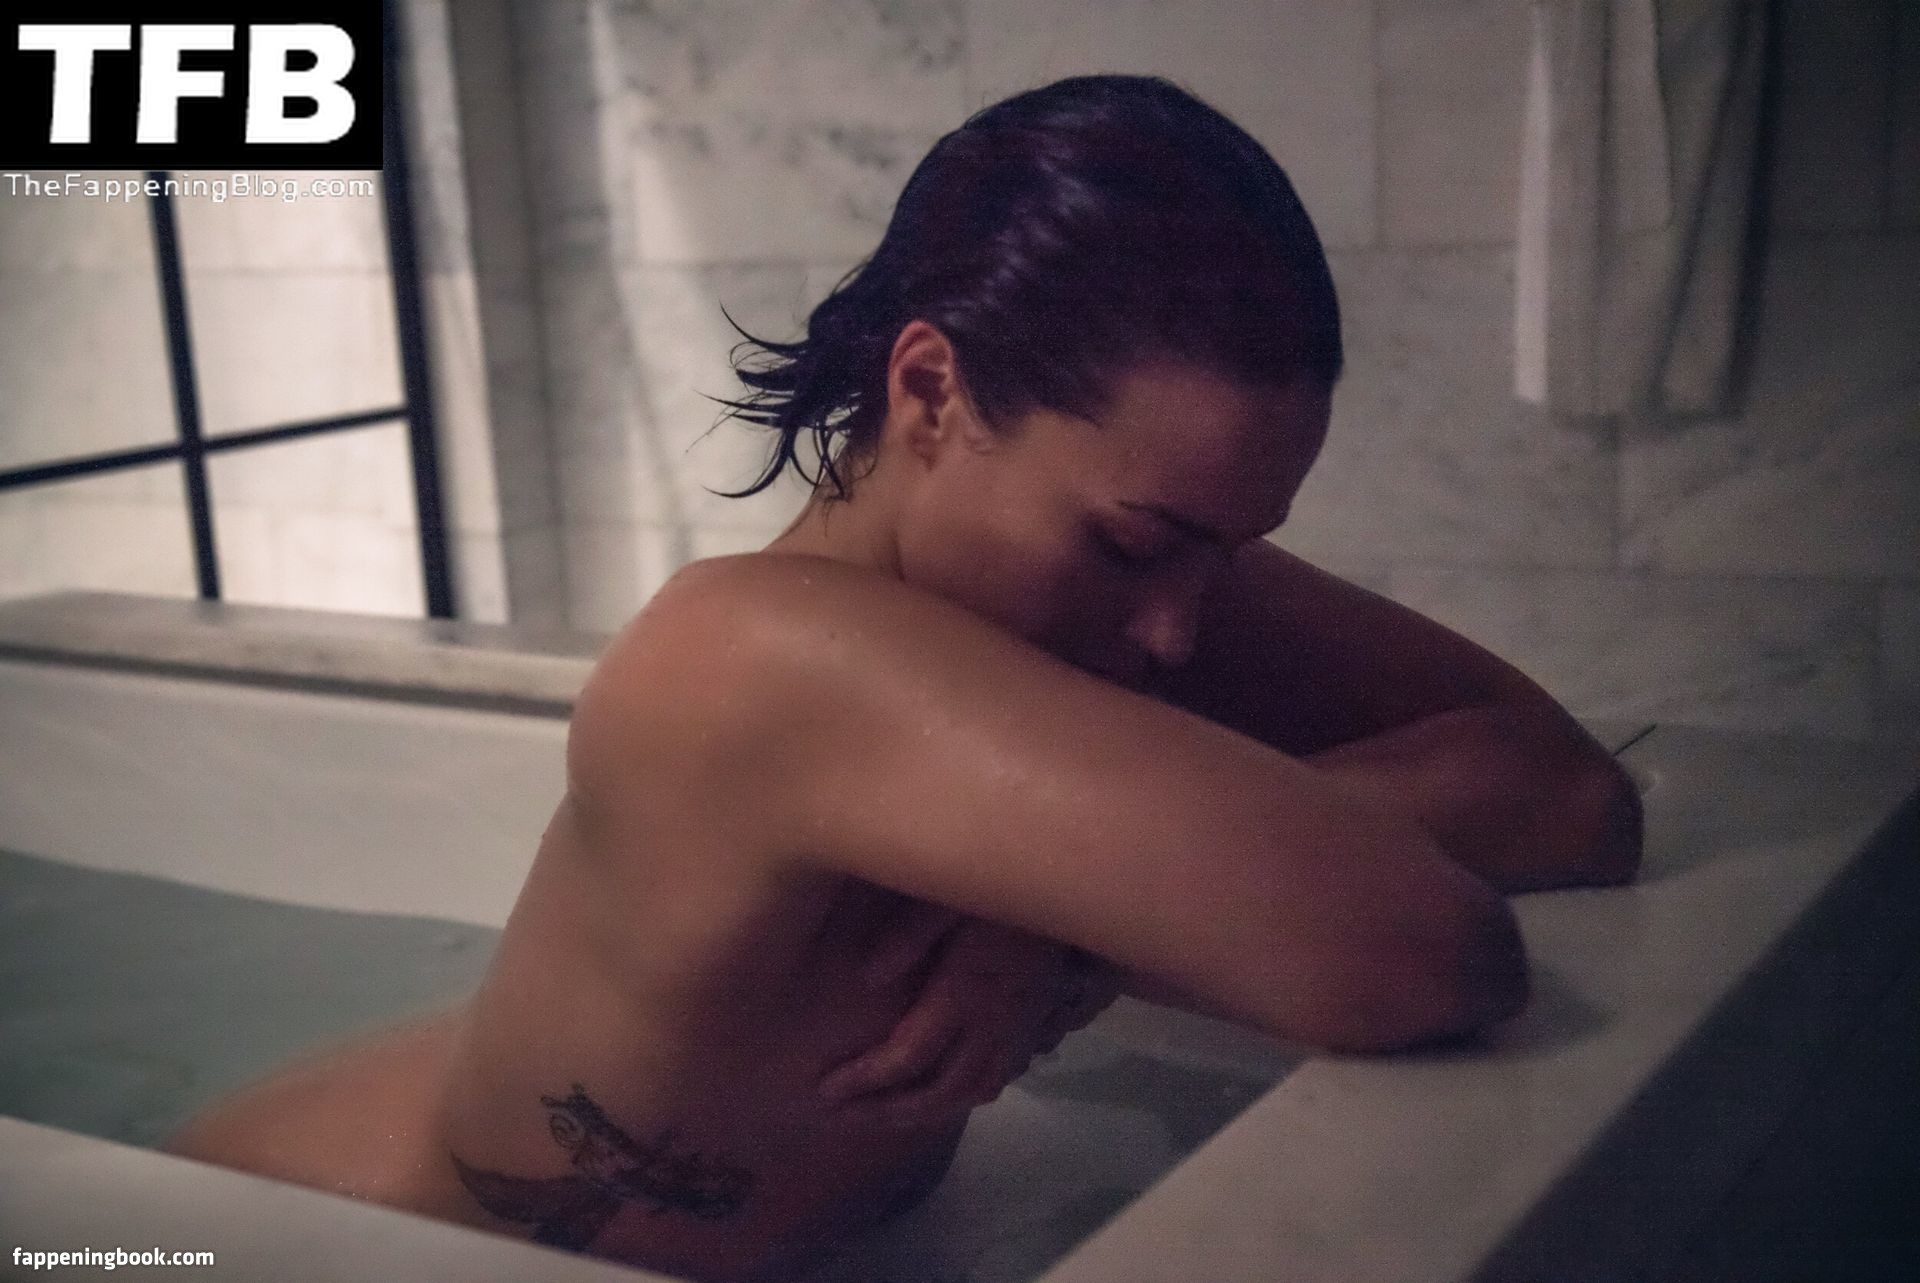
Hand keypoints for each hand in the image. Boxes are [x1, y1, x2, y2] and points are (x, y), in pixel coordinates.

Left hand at [817, 915, 1117, 1129]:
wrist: (1073, 887)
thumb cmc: (1001, 881)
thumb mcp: (948, 894)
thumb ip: (909, 932)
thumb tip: (868, 977)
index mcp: (966, 991)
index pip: (908, 1055)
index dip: (864, 1081)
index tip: (824, 1091)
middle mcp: (993, 1022)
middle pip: (938, 1090)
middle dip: (885, 1111)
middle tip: (840, 1117)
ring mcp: (1018, 1028)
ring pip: (971, 1094)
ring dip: (923, 1116)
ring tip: (881, 1119)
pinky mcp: (1033, 1023)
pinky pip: (998, 1079)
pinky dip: (963, 1100)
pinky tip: (940, 1098)